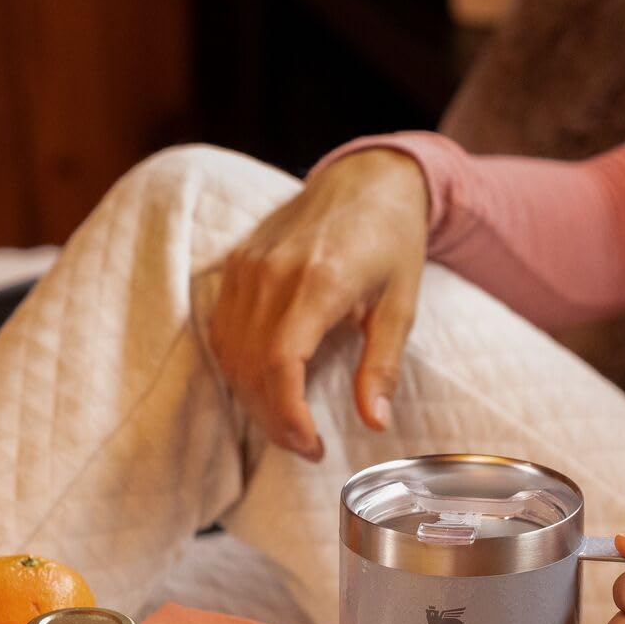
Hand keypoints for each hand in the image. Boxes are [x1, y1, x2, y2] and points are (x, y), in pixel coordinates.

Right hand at [210, 150, 427, 459]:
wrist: (365, 179)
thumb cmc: (390, 241)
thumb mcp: (401, 304)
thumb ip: (382, 365)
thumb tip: (375, 421)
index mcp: (319, 280)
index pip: (280, 363)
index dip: (288, 415)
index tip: (311, 444)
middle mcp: (272, 272)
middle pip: (251, 368)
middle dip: (274, 420)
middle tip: (305, 445)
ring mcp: (247, 267)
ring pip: (231, 355)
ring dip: (254, 401)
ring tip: (288, 423)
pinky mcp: (235, 265)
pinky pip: (223, 333)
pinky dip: (238, 369)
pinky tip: (265, 387)